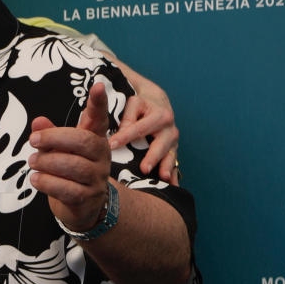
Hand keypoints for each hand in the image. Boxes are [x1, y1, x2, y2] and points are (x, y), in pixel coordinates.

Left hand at [29, 83, 111, 232]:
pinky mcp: (88, 198)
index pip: (99, 117)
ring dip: (48, 162)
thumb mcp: (57, 148)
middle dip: (55, 138)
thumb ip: (48, 135)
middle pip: (84, 142)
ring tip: (32, 161)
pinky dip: (48, 183)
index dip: (99, 102)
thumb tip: (37, 122)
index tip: (97, 85)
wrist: (82, 205)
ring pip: (76, 167)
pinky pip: (69, 190)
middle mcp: (101, 156)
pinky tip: (36, 179)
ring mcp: (97, 178)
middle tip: (32, 140)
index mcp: (94, 138)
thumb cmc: (68, 168)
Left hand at [108, 69, 178, 184]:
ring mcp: (171, 135)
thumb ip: (121, 108)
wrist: (154, 98)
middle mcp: (166, 122)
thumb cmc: (133, 99)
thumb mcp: (127, 100)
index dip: (124, 135)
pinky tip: (172, 185)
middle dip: (152, 155)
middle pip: (160, 140)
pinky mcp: (172, 146)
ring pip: (169, 151)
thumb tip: (113, 115)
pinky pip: (173, 161)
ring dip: (166, 165)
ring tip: (162, 177)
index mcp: (153, 109)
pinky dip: (173, 173)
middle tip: (143, 168)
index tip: (111, 145)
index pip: (136, 125)